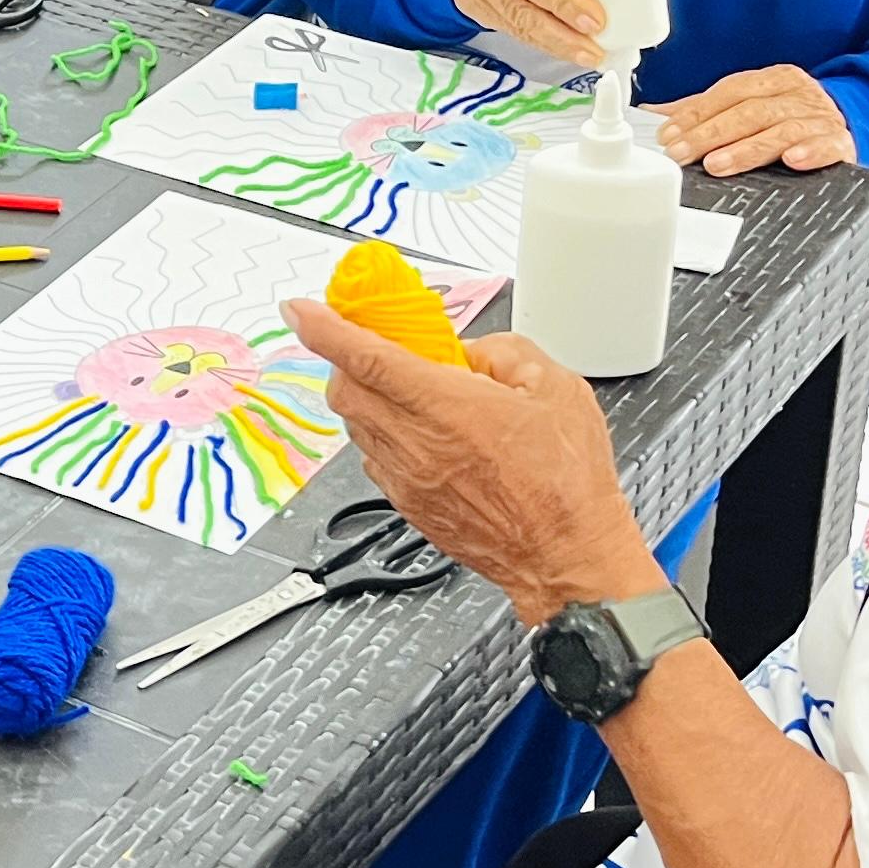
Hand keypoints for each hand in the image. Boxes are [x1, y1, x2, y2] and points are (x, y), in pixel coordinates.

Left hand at [285, 296, 662, 623]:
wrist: (568, 557)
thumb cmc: (568, 484)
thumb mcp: (556, 387)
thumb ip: (503, 352)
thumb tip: (468, 349)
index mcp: (449, 408)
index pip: (364, 358)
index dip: (323, 329)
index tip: (300, 310)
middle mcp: (418, 446)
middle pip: (346, 390)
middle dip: (347, 358)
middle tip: (376, 343)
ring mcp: (407, 480)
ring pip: (357, 424)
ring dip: (369, 397)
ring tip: (415, 390)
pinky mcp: (408, 505)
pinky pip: (376, 458)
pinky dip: (386, 433)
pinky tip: (426, 431)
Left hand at [656, 65, 856, 176]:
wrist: (848, 127)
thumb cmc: (790, 119)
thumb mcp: (750, 107)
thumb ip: (706, 111)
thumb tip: (655, 115)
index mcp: (773, 81)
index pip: (730, 92)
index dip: (697, 113)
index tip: (668, 134)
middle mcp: (797, 94)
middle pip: (751, 111)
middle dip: (712, 134)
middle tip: (683, 153)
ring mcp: (821, 118)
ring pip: (782, 129)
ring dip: (748, 148)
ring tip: (718, 165)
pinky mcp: (841, 143)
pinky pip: (827, 144)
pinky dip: (810, 151)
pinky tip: (792, 161)